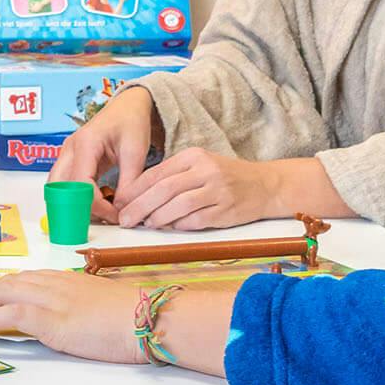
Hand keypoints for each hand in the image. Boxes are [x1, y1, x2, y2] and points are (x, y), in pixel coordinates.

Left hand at [0, 271, 144, 364]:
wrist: (148, 318)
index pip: (25, 279)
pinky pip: (9, 315)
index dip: (2, 288)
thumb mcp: (100, 305)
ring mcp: (51, 299)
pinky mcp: (50, 318)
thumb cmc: (134, 316)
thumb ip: (79, 306)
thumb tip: (69, 319)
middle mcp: (54, 283)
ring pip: (2, 294)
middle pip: (7, 283)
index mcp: (67, 279)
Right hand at [50, 86, 159, 219]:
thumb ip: (129, 182)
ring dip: (73, 204)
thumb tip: (122, 210)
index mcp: (86, 143)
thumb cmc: (131, 123)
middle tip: (101, 220)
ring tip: (98, 215)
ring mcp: (67, 154)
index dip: (96, 205)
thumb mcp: (136, 152)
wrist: (127, 107)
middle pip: (59, 187)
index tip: (115, 215)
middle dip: (77, 208)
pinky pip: (64, 183)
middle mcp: (70, 148)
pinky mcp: (70, 160)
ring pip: (57, 187)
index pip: (81, 183)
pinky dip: (75, 197)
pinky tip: (95, 205)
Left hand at [113, 148, 292, 230]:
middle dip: (140, 206)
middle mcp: (205, 170)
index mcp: (194, 156)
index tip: (120, 203)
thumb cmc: (225, 176)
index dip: (135, 190)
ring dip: (157, 218)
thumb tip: (138, 198)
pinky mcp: (225, 210)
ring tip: (145, 225)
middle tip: (125, 219)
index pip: (157, 172)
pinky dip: (178, 225)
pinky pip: (195, 220)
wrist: (265, 185)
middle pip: (164, 189)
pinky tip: (169, 227)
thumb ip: (172, 177)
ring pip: (178, 205)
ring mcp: (217, 190)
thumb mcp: (199, 166)